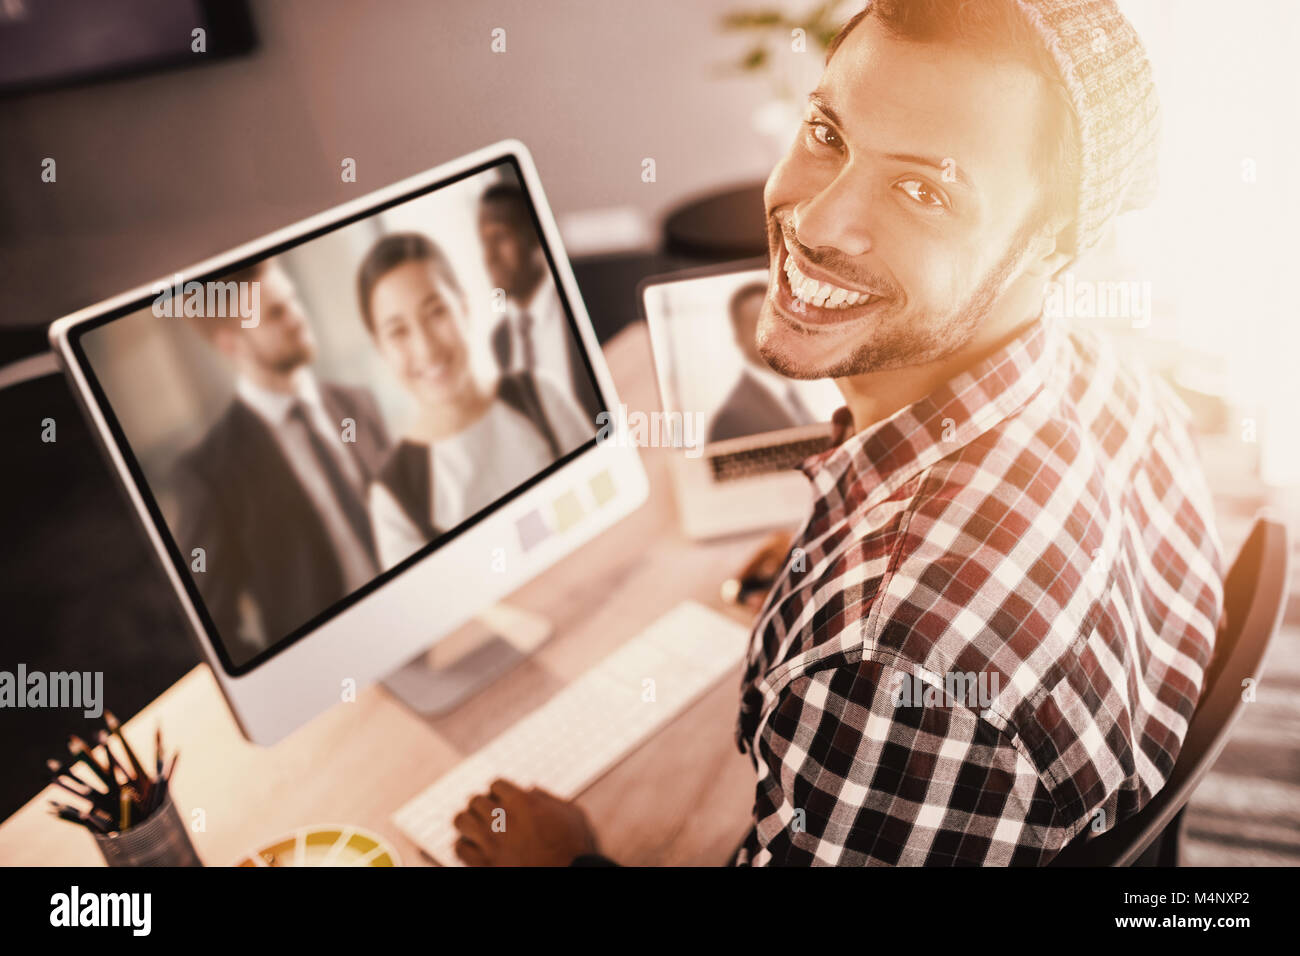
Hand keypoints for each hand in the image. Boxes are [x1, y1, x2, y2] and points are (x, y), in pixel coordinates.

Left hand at [451, 778, 600, 865]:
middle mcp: (502, 819)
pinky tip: (475, 848)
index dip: (499, 792)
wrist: (569, 876)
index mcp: (522, 803)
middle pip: (475, 800)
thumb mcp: (572, 813)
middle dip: (482, 805)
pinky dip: (464, 846)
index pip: (495, 785)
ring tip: (476, 827)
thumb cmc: (575, 848)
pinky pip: (460, 848)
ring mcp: (490, 843)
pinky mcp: (484, 864)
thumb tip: (531, 789)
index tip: (502, 799)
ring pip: (462, 821)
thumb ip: (549, 798)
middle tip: (489, 813)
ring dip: (468, 822)